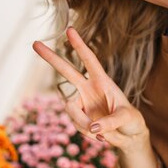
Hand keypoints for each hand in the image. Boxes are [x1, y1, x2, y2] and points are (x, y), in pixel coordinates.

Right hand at [32, 27, 148, 151]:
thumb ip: (111, 121)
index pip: (89, 60)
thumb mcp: (128, 118)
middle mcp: (88, 89)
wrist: (129, 137)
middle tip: (35, 43)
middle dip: (51, 58)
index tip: (69, 30)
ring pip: (71, 110)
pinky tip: (100, 137)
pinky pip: (76, 126)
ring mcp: (81, 104)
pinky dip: (88, 134)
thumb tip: (93, 127)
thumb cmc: (132, 121)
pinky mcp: (78, 118)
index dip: (79, 46)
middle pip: (66, 71)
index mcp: (102, 81)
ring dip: (85, 124)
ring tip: (103, 135)